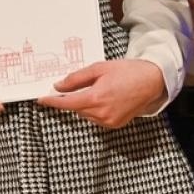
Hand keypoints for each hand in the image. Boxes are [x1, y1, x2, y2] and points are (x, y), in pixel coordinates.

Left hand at [37, 59, 164, 128]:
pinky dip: (93, 111)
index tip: (41, 99)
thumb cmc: (127, 71)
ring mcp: (110, 121)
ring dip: (82, 105)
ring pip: (85, 115)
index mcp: (96, 99)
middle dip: (70, 100)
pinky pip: (96, 119)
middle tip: (67, 89)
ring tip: (93, 91)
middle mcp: (102, 113)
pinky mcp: (116, 124)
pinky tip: (101, 99)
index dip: (52, 102)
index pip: (66, 104)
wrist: (153, 81)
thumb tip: (58, 86)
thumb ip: (76, 79)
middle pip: (75, 109)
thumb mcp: (98, 69)